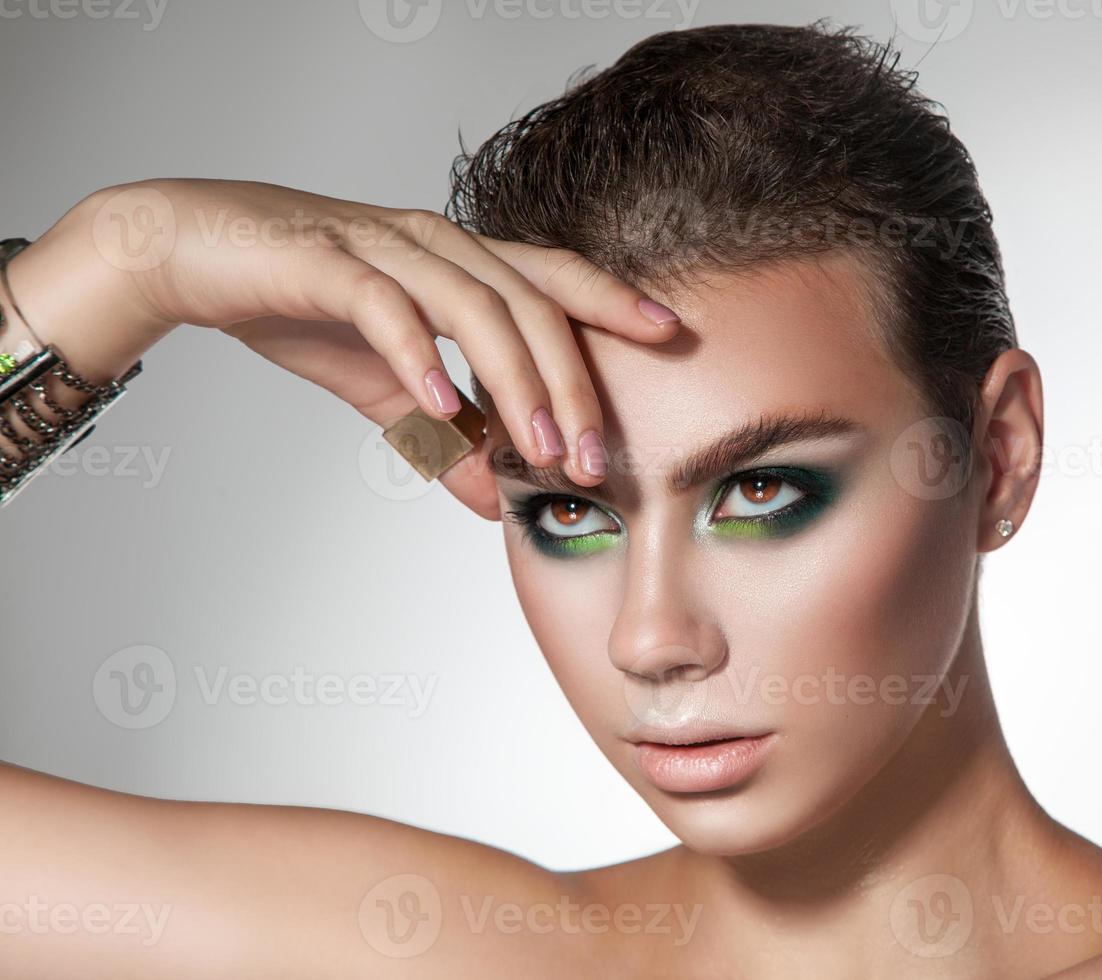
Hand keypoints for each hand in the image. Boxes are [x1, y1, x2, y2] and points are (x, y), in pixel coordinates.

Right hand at [65, 178, 681, 518]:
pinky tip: (439, 407)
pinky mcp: (324, 261)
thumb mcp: (390, 388)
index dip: (614, 304)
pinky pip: (386, 307)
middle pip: (530, 305)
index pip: (555, 278)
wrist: (194, 253)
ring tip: (542, 450)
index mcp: (460, 261)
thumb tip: (498, 501)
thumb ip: (447, 438)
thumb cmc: (304, 305)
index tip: (673, 339)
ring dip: (515, 382)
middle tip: (598, 463)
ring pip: (474, 305)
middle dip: (573, 386)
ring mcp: (382, 247)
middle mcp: (436, 243)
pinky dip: (418, 355)